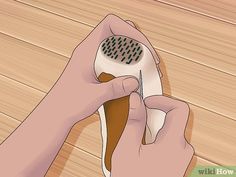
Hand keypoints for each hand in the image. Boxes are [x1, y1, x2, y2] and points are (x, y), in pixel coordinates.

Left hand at [44, 14, 160, 123]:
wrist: (57, 112)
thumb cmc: (68, 102)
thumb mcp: (93, 96)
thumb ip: (114, 88)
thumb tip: (134, 81)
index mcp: (87, 50)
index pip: (110, 24)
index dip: (127, 29)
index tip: (141, 45)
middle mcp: (91, 50)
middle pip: (118, 33)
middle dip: (136, 42)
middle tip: (148, 58)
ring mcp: (94, 58)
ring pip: (118, 46)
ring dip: (133, 53)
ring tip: (145, 67)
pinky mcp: (97, 68)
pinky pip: (115, 58)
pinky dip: (127, 63)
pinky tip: (132, 76)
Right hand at [111, 93, 193, 176]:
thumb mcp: (127, 149)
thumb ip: (133, 122)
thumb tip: (135, 101)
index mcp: (173, 145)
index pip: (179, 109)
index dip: (163, 100)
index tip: (148, 100)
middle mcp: (182, 150)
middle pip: (173, 118)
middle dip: (154, 114)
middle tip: (137, 117)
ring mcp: (181, 155)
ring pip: (170, 128)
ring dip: (153, 125)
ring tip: (137, 134)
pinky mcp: (177, 159)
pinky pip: (170, 138)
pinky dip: (156, 135)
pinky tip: (142, 143)